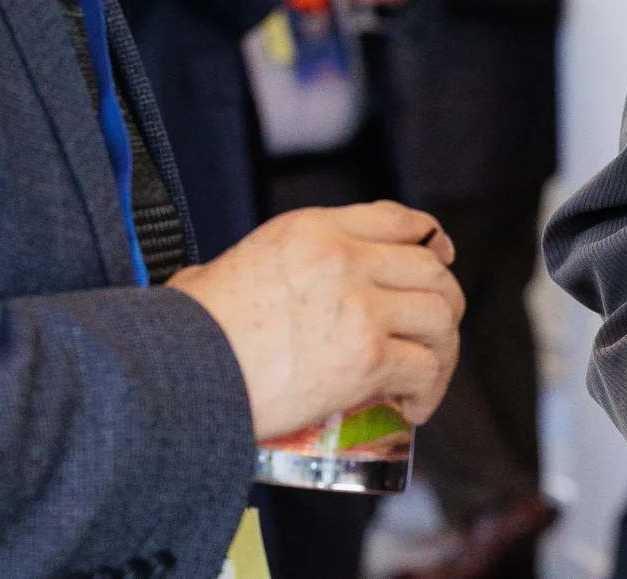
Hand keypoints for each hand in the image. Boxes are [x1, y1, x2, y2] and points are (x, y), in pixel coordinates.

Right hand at [169, 200, 463, 439]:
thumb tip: (215, 285)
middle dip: (444, 303)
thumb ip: (252, 270)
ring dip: (443, 351)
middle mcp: (345, 258)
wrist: (181, 372)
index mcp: (314, 229)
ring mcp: (360, 307)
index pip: (398, 219)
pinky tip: (412, 408)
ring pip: (440, 318)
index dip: (429, 240)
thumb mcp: (228, 266)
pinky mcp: (367, 358)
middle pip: (431, 270)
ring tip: (425, 377)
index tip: (440, 257)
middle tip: (435, 333)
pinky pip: (426, 369)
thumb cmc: (191, 330)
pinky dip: (428, 393)